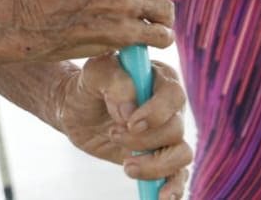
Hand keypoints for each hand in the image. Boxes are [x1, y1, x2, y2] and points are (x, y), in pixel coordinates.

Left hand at [54, 57, 190, 197]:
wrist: (78, 111)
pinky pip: (178, 176)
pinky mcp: (160, 158)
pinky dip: (173, 189)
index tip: (129, 122)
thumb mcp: (94, 73)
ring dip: (156, 166)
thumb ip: (114, 81)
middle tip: (113, 134)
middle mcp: (170, 108)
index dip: (155, 112)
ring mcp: (167, 135)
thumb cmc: (89, 86)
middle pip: (175, 129)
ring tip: (127, 166)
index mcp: (160, 80)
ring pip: (181, 155)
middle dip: (144, 140)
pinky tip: (160, 198)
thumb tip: (129, 109)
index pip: (173, 96)